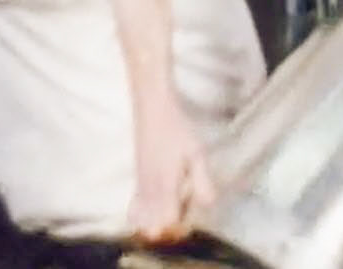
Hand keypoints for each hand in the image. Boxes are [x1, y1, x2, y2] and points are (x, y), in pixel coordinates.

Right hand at [128, 95, 216, 242]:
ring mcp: (140, 188)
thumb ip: (202, 182)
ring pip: (141, 223)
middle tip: (185, 210)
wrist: (153, 111)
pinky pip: (135, 211)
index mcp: (165, 187)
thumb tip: (207, 205)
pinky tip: (161, 203)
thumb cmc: (178, 130)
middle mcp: (149, 192)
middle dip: (170, 230)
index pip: (167, 225)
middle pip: (153, 230)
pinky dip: (145, 217)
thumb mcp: (197, 154)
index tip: (192, 215)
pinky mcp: (136, 183)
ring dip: (157, 223)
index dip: (181, 228)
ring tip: (174, 207)